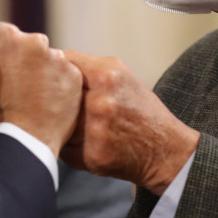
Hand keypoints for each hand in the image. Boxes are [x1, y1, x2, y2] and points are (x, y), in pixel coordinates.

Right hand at [0, 16, 82, 154]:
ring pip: (45, 59)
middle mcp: (36, 40)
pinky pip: (62, 75)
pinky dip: (55, 85)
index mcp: (7, 35)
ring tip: (28, 99)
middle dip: (19, 60)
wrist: (20, 140)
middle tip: (11, 90)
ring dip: (38, 72)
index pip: (1, 34)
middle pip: (26, 45)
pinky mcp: (74, 76)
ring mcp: (58, 58)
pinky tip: (44, 102)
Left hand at [61, 50, 198, 194]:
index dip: (61, 70)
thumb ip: (88, 67)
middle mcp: (100, 101)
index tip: (61, 76)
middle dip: (59, 98)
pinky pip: (64, 146)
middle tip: (68, 103)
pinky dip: (70, 145)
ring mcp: (95, 130)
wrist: (165, 150)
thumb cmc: (140, 109)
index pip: (65, 63)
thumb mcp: (122, 77)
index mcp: (108, 76)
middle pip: (57, 94)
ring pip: (58, 121)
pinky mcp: (92, 156)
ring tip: (83, 125)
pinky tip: (88, 143)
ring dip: (63, 123)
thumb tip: (53, 61)